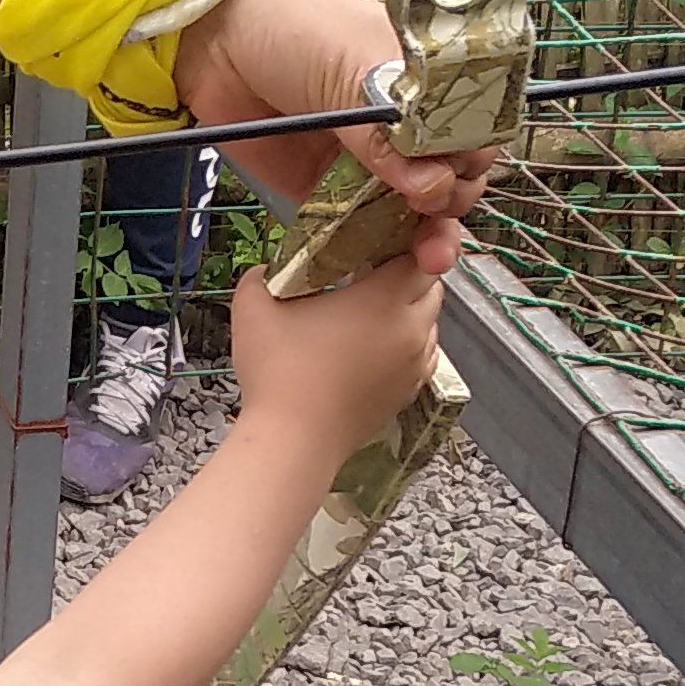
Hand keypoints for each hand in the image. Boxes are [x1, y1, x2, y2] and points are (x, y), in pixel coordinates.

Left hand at [173, 0, 495, 247]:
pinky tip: (405, 258)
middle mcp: (406, 123)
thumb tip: (430, 185)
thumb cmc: (292, 28)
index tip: (458, 165)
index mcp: (426, 79)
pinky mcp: (335, 194)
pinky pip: (371, 229)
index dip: (472, 149)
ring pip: (421, 209)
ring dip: (434, 233)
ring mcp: (372, 161)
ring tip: (433, 251)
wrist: (217, 44)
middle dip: (455, 195)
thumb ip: (388, 129)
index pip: (474, 124)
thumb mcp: (352, 65)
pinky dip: (390, 248)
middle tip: (434, 202)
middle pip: (456, 172)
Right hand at [225, 245, 447, 467]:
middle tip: (366, 274)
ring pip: (428, 323)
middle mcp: (413, 329)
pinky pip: (420, 356)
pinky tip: (369, 350)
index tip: (373, 243)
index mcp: (385, 298)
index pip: (420, 255)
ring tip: (366, 315)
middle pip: (430, 287)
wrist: (294, 442)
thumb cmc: (278, 370)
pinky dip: (404, 346)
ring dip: (406, 312)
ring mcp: (416, 365)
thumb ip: (265, 271)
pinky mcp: (409, 393)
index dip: (401, 244)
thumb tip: (271, 266)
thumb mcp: (254, 304)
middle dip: (405, 276)